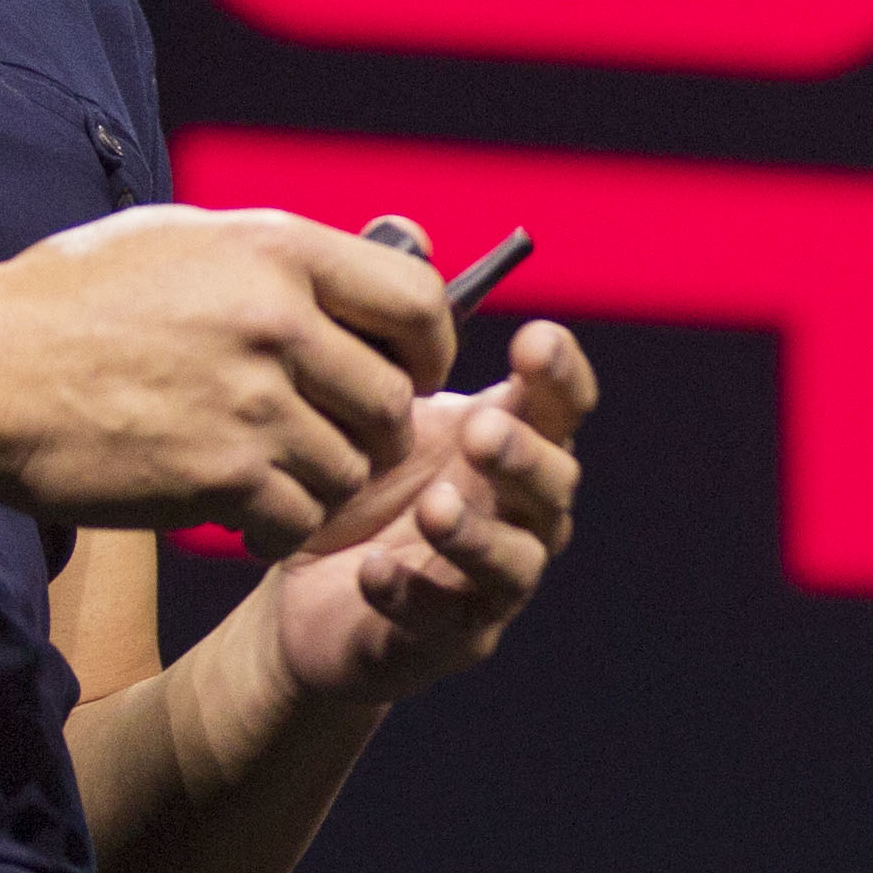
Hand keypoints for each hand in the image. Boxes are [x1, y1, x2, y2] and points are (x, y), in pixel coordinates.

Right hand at [0, 208, 454, 546]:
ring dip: (321, 481)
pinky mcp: (221, 479)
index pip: (419, 302)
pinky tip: (241, 507)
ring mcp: (252, 406)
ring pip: (350, 470)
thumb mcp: (184, 240)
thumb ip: (284, 256)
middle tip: (332, 436)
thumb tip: (382, 263)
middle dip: (372, 430)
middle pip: (393, 401)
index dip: (430, 346)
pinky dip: (278, 524)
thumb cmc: (73, 301)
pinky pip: (298, 520)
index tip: (412, 369)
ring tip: (272, 469)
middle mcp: (278, 324)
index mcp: (278, 252)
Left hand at [261, 319, 594, 705]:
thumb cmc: (363, 481)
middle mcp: (521, 513)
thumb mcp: (375, 405)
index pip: (563, 406)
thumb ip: (397, 332)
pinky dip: (411, 595)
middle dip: (523, 455)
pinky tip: (374, 572)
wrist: (309, 587)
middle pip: (555, 484)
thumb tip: (406, 232)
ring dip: (479, 535)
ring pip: (515, 562)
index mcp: (516, 444)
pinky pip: (441, 622)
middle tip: (479, 428)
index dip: (561, 376)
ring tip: (435, 508)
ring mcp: (491, 582)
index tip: (534, 340)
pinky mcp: (447, 641)